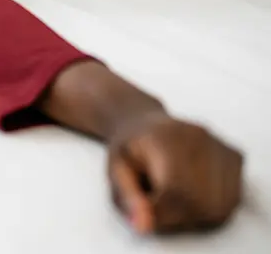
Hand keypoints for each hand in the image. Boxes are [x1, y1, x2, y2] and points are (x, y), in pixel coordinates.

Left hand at [107, 113, 243, 233]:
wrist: (144, 123)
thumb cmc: (128, 149)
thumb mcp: (115, 171)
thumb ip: (128, 198)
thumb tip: (143, 227)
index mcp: (164, 137)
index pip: (175, 190)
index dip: (160, 213)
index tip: (144, 214)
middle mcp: (198, 137)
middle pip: (200, 202)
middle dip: (176, 215)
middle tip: (156, 203)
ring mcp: (220, 146)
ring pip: (219, 206)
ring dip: (193, 213)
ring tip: (171, 194)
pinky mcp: (234, 156)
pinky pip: (231, 199)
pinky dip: (210, 206)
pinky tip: (190, 189)